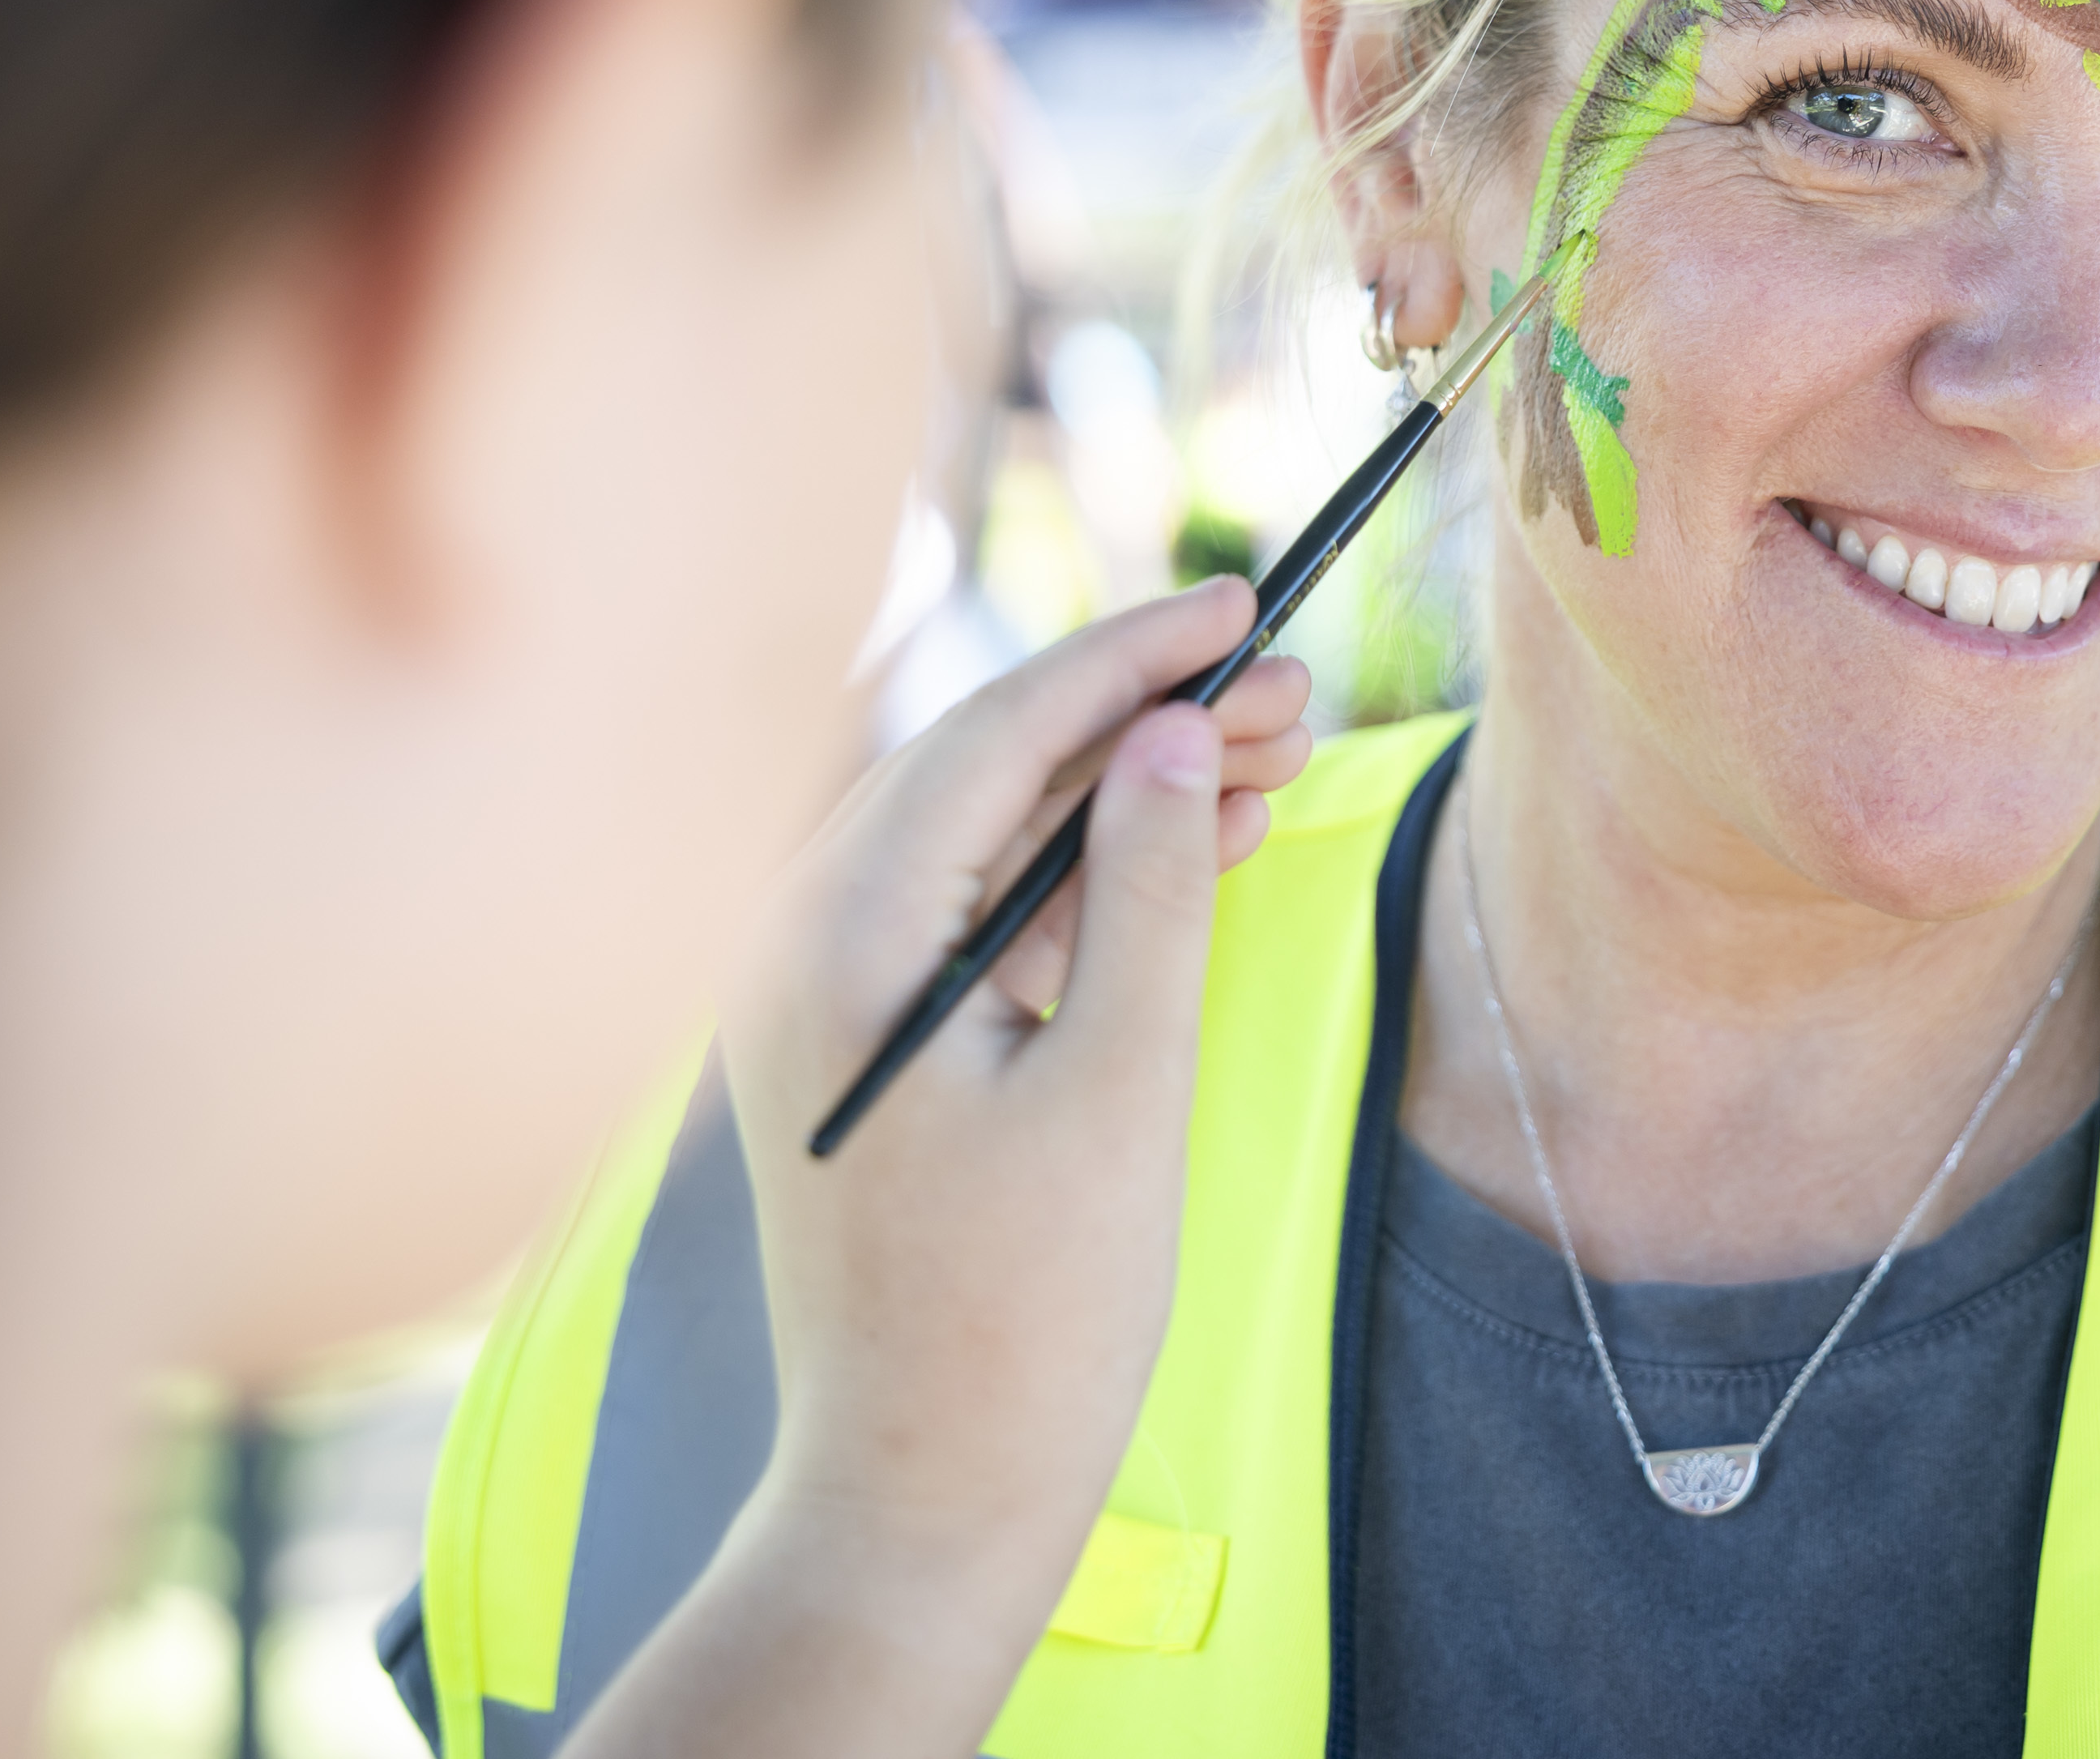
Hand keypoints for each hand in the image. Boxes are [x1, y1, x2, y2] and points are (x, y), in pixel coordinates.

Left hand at [567, 578, 1309, 1758]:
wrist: (925, 1499)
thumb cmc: (1025, 1317)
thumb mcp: (1121, 1087)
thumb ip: (1151, 892)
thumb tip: (1167, 733)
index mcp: (838, 942)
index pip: (993, 735)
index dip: (1127, 657)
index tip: (1240, 600)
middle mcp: (806, 945)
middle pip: (990, 770)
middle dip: (1144, 718)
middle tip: (1293, 688)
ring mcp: (834, 997)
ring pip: (997, 838)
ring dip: (1130, 791)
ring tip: (1275, 750)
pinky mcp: (878, 1046)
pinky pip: (988, 915)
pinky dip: (1095, 877)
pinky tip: (1208, 838)